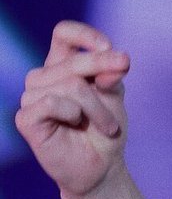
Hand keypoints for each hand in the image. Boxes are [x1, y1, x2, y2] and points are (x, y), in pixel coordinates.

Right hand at [15, 21, 130, 198]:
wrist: (102, 165)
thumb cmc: (106, 127)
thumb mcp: (114, 94)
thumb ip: (112, 73)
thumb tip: (118, 57)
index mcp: (62, 64)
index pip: (64, 33)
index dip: (86, 35)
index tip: (110, 50)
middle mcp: (43, 77)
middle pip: (74, 61)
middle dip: (104, 76)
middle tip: (118, 99)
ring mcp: (31, 97)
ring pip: (69, 84)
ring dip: (96, 107)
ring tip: (106, 126)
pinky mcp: (26, 118)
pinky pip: (52, 103)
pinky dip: (74, 113)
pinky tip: (76, 124)